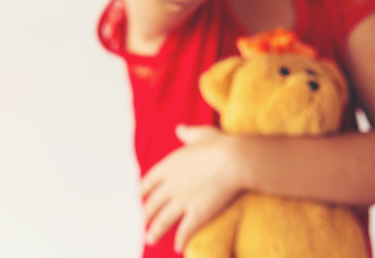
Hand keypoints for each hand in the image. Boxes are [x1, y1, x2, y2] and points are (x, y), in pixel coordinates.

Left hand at [140, 125, 243, 252]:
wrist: (234, 160)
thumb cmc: (220, 145)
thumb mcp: (200, 134)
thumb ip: (188, 134)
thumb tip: (180, 129)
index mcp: (168, 166)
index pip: (149, 181)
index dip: (143, 191)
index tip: (140, 197)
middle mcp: (171, 185)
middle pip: (152, 203)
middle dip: (146, 214)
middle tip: (144, 221)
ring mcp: (182, 200)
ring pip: (163, 220)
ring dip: (155, 231)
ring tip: (150, 239)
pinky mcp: (197, 213)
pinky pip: (185, 230)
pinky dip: (180, 240)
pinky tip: (177, 247)